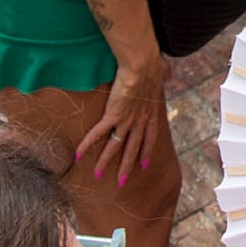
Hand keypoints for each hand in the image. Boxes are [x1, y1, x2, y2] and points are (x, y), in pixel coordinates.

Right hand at [75, 58, 169, 184]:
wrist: (143, 65)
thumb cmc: (153, 64)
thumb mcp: (162, 72)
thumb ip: (164, 75)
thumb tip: (167, 72)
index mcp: (151, 112)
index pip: (150, 137)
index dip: (146, 151)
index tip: (143, 164)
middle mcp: (139, 121)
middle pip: (133, 148)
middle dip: (127, 166)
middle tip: (122, 182)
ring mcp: (126, 120)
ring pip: (115, 146)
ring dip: (105, 162)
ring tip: (98, 175)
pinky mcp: (113, 115)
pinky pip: (98, 133)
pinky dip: (87, 144)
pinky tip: (78, 155)